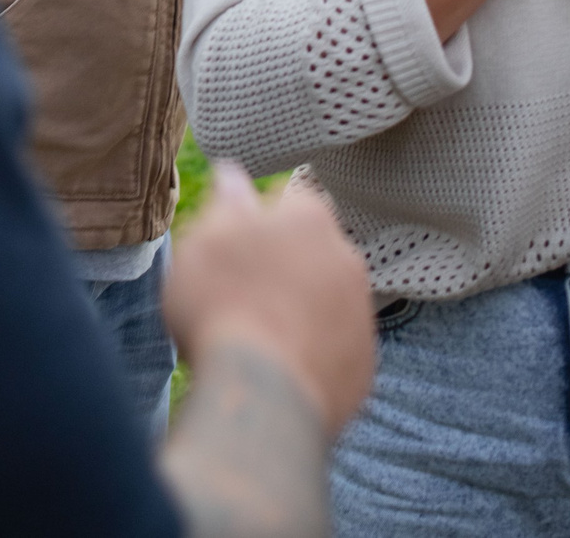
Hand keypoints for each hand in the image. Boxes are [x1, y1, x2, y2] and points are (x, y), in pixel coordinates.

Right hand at [163, 165, 375, 436]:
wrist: (263, 396)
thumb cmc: (223, 307)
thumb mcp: (205, 241)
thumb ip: (226, 201)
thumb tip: (233, 173)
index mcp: (310, 218)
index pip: (291, 199)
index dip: (260, 220)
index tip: (234, 245)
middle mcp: (347, 258)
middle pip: (314, 252)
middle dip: (287, 265)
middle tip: (242, 293)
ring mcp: (362, 314)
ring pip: (329, 300)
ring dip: (303, 309)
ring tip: (259, 337)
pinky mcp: (364, 365)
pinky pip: (337, 350)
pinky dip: (314, 354)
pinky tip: (280, 369)